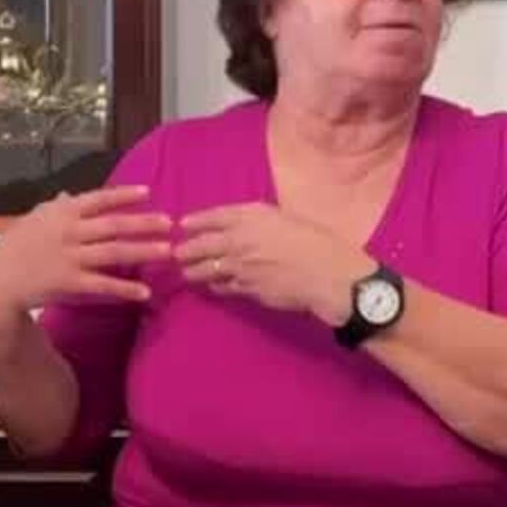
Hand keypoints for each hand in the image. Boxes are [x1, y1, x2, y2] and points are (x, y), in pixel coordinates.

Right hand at [0, 186, 173, 325]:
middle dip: (143, 223)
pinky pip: (102, 285)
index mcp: (61, 213)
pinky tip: (144, 293)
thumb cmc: (14, 247)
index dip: (123, 195)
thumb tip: (68, 194)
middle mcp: (69, 232)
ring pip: (113, 252)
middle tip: (170, 223)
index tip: (148, 192)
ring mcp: (70, 258)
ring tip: (167, 251)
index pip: (97, 199)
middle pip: (113, 225)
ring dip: (143, 251)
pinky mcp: (70, 283)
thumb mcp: (33, 220)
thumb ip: (54, 208)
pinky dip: (124, 289)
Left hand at [174, 203, 375, 323]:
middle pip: (202, 244)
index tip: (183, 225)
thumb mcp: (287, 219)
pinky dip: (216, 287)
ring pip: (207, 269)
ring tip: (187, 273)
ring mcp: (240, 267)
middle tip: (176, 253)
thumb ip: (261, 221)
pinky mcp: (245, 289)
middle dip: (185, 249)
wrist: (329, 276)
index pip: (215, 216)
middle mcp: (240, 239)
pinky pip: (224, 287)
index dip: (196, 221)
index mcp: (253, 217)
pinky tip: (214, 287)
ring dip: (194, 271)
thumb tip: (244, 225)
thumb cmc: (317, 243)